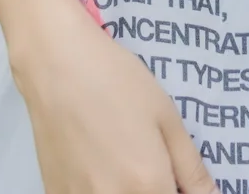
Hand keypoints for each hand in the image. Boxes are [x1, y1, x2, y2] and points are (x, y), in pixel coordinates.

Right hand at [12, 1, 216, 193]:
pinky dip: (102, 189)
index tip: (181, 179)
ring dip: (131, 190)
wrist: (57, 67)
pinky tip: (102, 166)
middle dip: (159, 190)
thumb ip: (191, 168)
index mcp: (148, 185)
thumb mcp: (166, 118)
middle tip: (155, 164)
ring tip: (127, 160)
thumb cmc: (119, 82)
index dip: (184, 193)